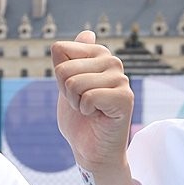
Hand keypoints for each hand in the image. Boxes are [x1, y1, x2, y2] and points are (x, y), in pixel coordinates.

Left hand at [52, 30, 135, 184]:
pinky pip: (89, 96)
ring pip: (74, 83)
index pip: (59, 49)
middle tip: (82, 104)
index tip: (72, 90)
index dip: (58, 75)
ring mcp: (121, 79)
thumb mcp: (66, 84)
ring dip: (75, 103)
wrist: (91, 150)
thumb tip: (88, 33)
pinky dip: (85, 110)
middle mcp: (112, 62)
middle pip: (64, 68)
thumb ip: (70, 59)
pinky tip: (97, 115)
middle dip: (65, 91)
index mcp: (98, 54)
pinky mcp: (125, 97)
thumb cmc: (80, 120)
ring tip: (90, 110)